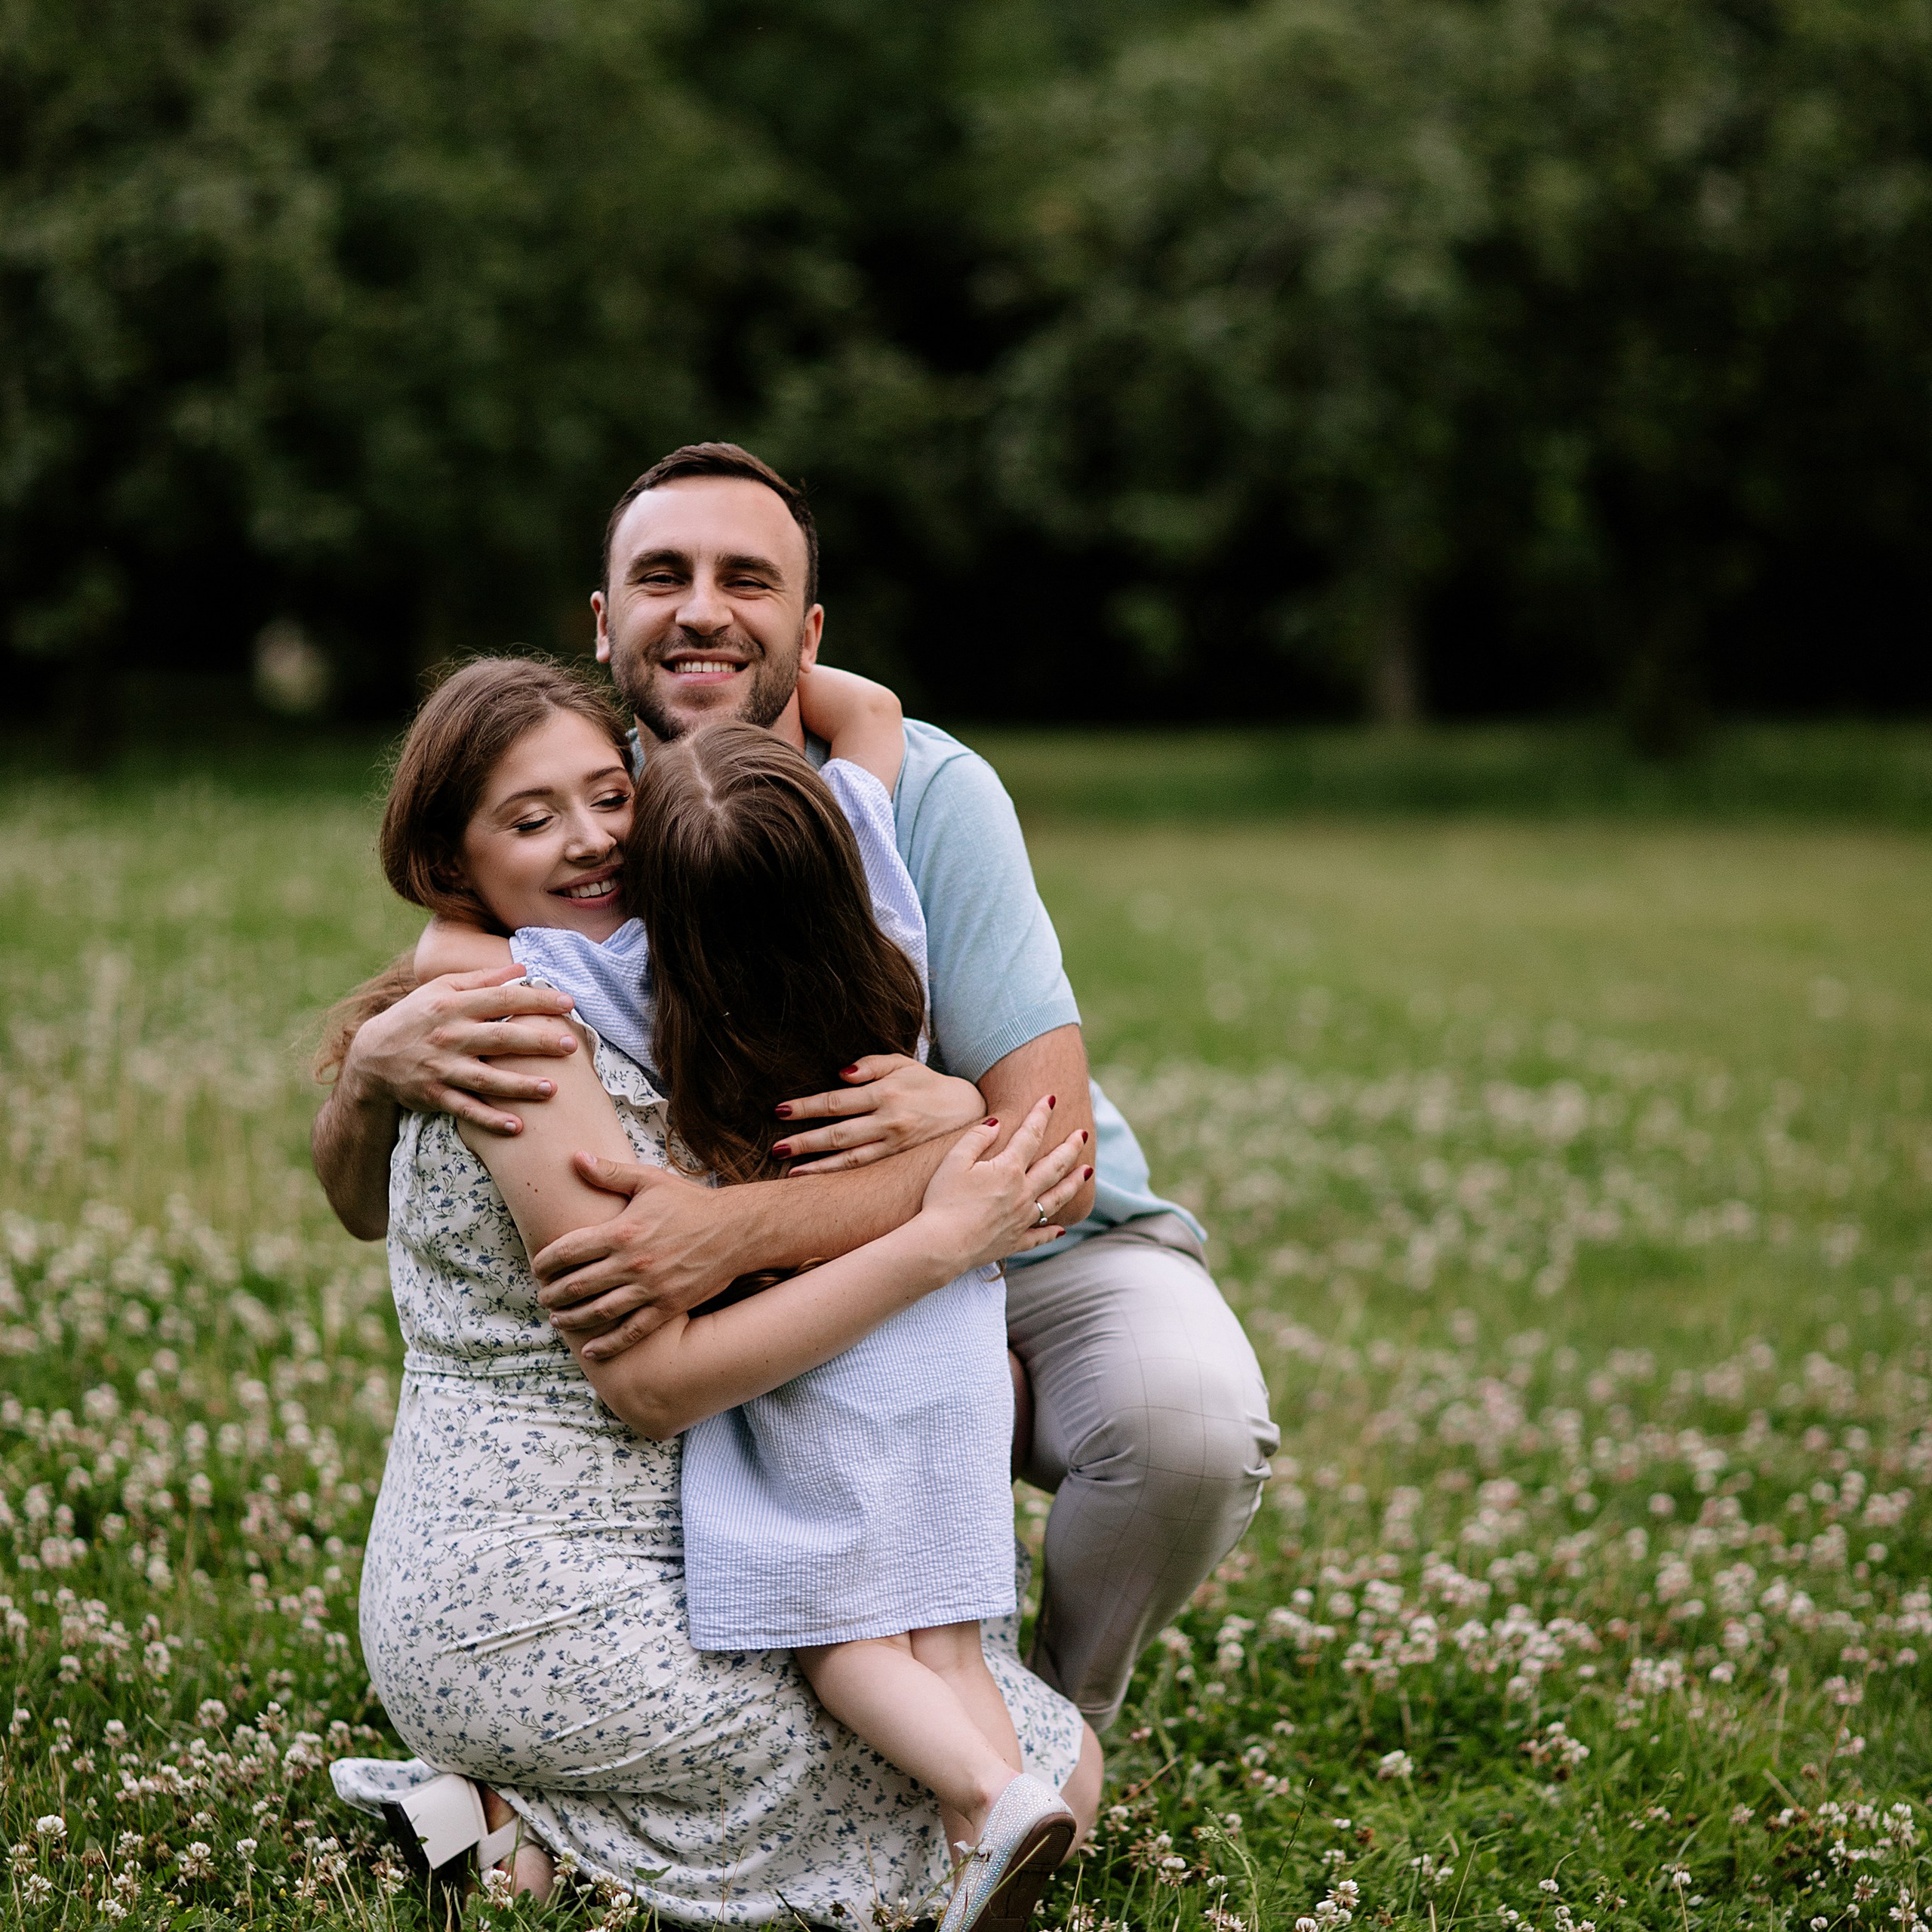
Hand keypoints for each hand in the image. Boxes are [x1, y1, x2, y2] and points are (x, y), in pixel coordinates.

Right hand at [341, 965, 579, 1134]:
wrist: (371, 1055)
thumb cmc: (416, 1016)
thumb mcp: (441, 989)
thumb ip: (482, 979)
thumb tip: (521, 968)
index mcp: (453, 1005)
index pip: (503, 999)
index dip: (537, 1000)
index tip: (569, 1003)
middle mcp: (449, 1036)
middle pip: (500, 1038)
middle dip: (537, 1042)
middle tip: (571, 1045)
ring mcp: (441, 1067)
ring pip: (486, 1078)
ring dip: (519, 1085)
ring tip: (552, 1089)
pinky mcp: (434, 1094)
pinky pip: (465, 1109)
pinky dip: (489, 1119)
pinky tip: (516, 1127)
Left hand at [532, 1158, 739, 1359]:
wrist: (737, 1230)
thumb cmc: (691, 1202)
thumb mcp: (650, 1180)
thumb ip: (610, 1173)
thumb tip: (575, 1158)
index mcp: (622, 1230)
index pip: (569, 1250)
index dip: (546, 1262)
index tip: (537, 1267)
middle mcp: (632, 1263)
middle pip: (577, 1285)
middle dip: (553, 1294)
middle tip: (542, 1296)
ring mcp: (650, 1288)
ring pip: (598, 1311)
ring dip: (572, 1319)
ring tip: (558, 1320)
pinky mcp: (668, 1307)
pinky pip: (631, 1331)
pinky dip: (608, 1344)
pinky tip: (591, 1350)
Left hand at [774, 1056, 986, 1172]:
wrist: (968, 1111)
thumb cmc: (927, 1084)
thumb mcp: (904, 1063)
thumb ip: (871, 1065)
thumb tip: (840, 1074)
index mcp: (886, 1092)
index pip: (837, 1100)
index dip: (807, 1106)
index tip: (781, 1110)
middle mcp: (888, 1120)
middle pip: (838, 1132)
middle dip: (804, 1140)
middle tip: (776, 1146)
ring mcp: (894, 1143)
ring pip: (849, 1156)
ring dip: (817, 1164)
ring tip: (790, 1170)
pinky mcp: (899, 1159)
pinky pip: (864, 1168)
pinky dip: (839, 1174)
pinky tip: (818, 1178)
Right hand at [915, 1095, 1090, 1274]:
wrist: (941, 1245)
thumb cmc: (943, 1200)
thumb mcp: (954, 1161)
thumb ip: (978, 1138)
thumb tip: (997, 1122)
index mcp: (1008, 1170)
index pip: (1030, 1135)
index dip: (1041, 1115)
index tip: (1051, 1099)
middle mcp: (1022, 1193)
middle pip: (1054, 1166)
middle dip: (1070, 1148)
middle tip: (1083, 1135)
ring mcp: (1021, 1219)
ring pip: (1057, 1199)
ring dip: (1074, 1183)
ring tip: (1088, 1172)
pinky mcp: (1014, 1242)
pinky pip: (1039, 1236)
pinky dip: (1052, 1232)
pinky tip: (1061, 1229)